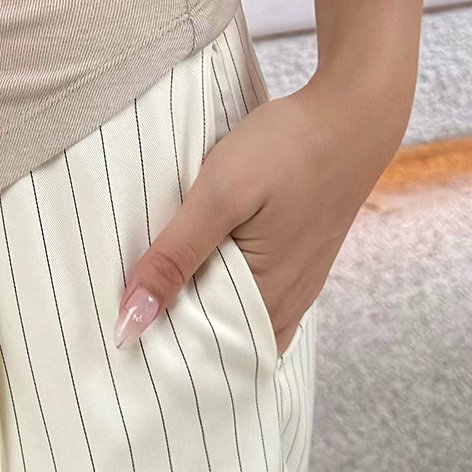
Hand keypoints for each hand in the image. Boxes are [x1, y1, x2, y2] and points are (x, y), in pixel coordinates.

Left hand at [111, 71, 408, 353]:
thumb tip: (130, 320)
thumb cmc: (286, 149)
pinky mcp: (301, 256)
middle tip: (125, 316)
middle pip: (223, 342)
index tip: (119, 339)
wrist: (353, 114)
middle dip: (177, 335)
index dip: (162, 352)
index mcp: (267, 300)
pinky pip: (257, 290)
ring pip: (240, 316)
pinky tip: (201, 259)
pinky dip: (225, 286)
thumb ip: (174, 256)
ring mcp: (298, 280)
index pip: (206, 357)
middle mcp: (287, 303)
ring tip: (154, 288)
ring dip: (200, 308)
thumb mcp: (219, 196)